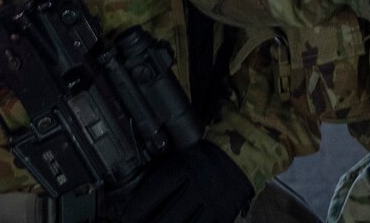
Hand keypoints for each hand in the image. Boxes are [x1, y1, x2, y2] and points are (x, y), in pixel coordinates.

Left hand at [119, 141, 253, 222]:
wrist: (244, 155)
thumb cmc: (206, 155)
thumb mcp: (183, 154)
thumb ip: (164, 172)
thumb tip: (138, 196)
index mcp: (185, 167)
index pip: (154, 192)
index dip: (137, 209)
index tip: (126, 218)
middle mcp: (198, 186)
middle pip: (167, 216)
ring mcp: (212, 203)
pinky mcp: (223, 215)